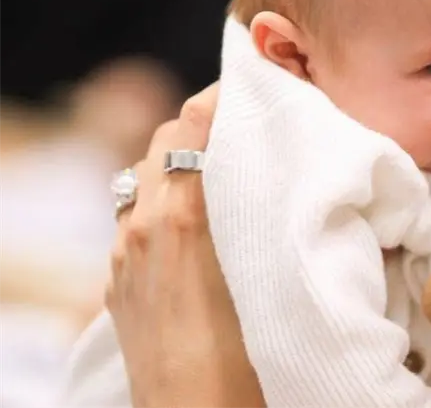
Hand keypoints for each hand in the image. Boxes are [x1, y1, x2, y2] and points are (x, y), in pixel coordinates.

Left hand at [105, 83, 264, 407]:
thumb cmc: (251, 360)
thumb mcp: (272, 273)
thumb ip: (271, 211)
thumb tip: (289, 167)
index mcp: (184, 215)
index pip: (196, 119)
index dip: (229, 97)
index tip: (260, 94)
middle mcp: (143, 224)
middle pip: (166, 137)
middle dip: (206, 125)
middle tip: (250, 134)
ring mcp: (124, 253)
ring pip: (146, 174)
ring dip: (182, 163)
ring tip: (224, 178)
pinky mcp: (116, 282)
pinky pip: (135, 215)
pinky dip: (163, 201)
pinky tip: (197, 228)